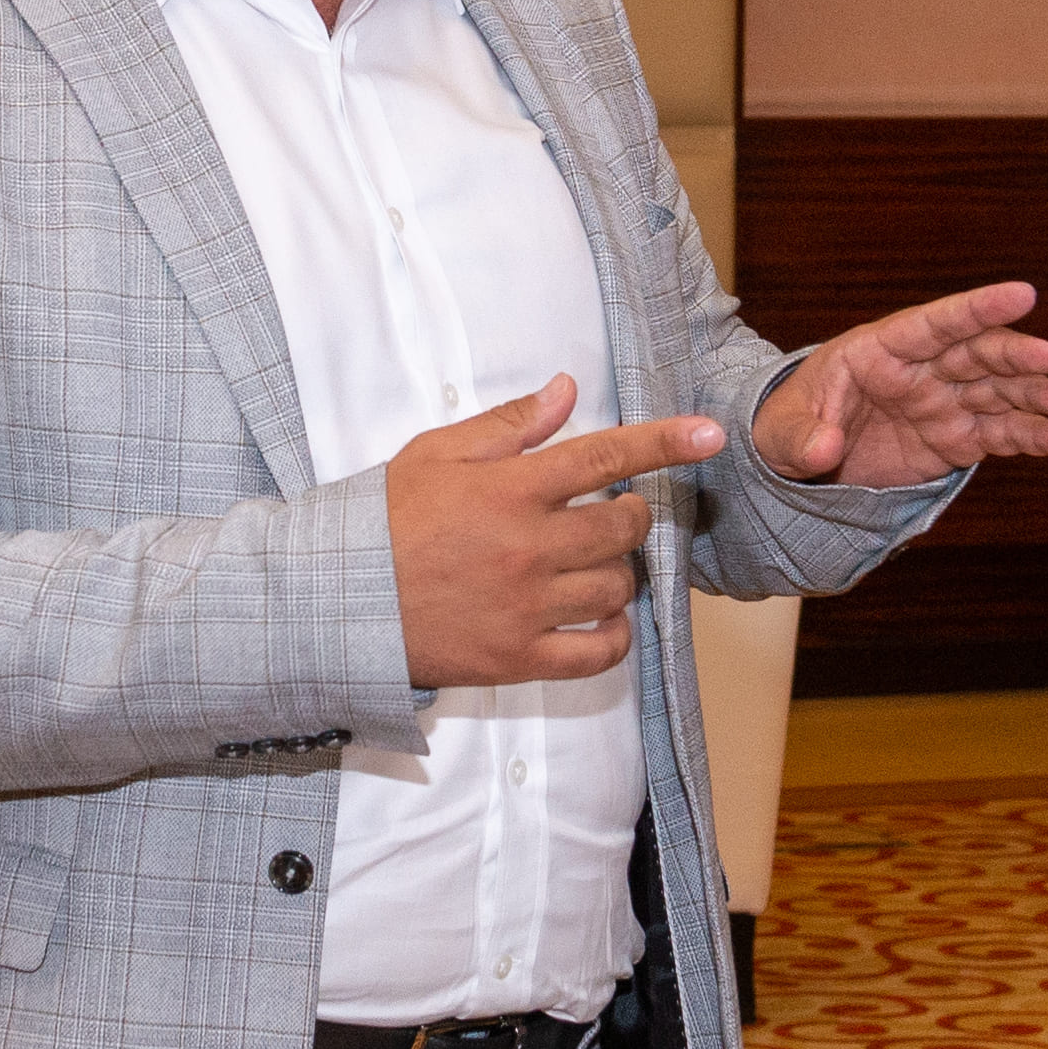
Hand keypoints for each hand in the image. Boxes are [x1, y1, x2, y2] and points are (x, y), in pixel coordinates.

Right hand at [389, 379, 731, 687]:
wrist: (338, 601)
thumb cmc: (383, 521)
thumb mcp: (436, 454)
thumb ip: (508, 425)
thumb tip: (567, 391)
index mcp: (509, 490)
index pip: (604, 457)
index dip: (664, 442)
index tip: (709, 434)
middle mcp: (528, 547)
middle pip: (623, 528)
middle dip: (631, 515)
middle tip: (613, 514)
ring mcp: (527, 607)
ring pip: (616, 586)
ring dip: (619, 572)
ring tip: (593, 565)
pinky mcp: (520, 658)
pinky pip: (598, 652)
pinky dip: (615, 635)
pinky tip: (603, 619)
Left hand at [753, 281, 1047, 489]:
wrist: (802, 457)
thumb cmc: (788, 424)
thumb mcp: (780, 431)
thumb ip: (803, 437)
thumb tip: (823, 448)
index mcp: (881, 349)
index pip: (935, 322)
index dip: (978, 308)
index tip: (1023, 293)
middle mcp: (923, 369)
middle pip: (978, 353)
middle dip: (1017, 354)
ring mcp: (945, 402)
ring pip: (1001, 392)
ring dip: (1038, 396)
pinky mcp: (957, 438)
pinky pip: (1003, 434)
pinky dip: (1037, 438)